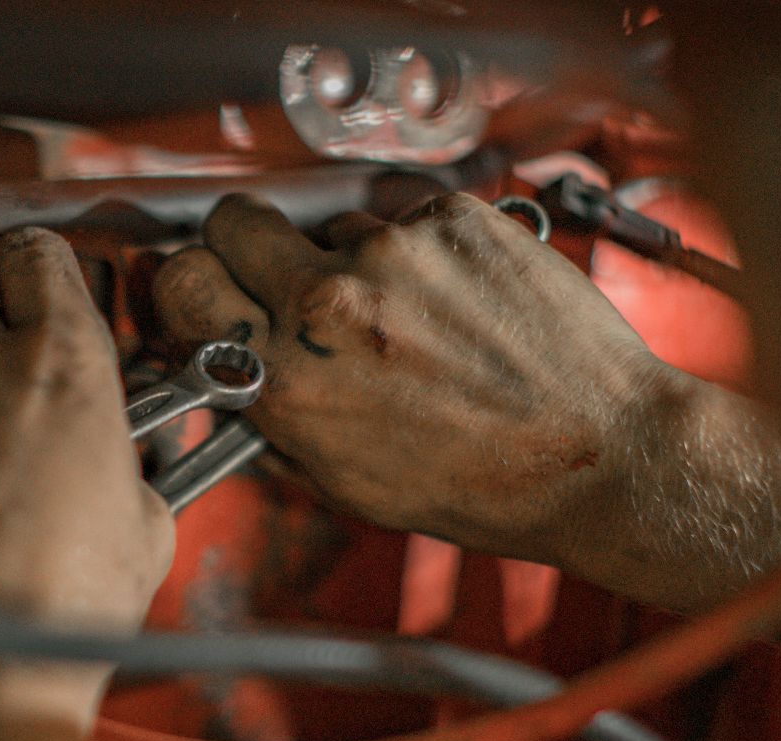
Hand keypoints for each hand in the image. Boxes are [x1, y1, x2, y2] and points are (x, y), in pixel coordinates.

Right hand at [151, 192, 689, 562]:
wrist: (598, 453)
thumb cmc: (483, 483)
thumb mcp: (345, 481)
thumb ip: (274, 418)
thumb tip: (234, 375)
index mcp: (289, 377)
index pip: (182, 282)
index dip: (191, 287)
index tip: (209, 293)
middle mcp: (330, 303)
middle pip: (236, 222)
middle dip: (250, 248)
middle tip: (284, 278)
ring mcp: (394, 250)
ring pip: (332, 224)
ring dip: (353, 260)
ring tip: (411, 318)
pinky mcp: (454, 219)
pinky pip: (406, 216)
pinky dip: (423, 251)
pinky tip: (459, 303)